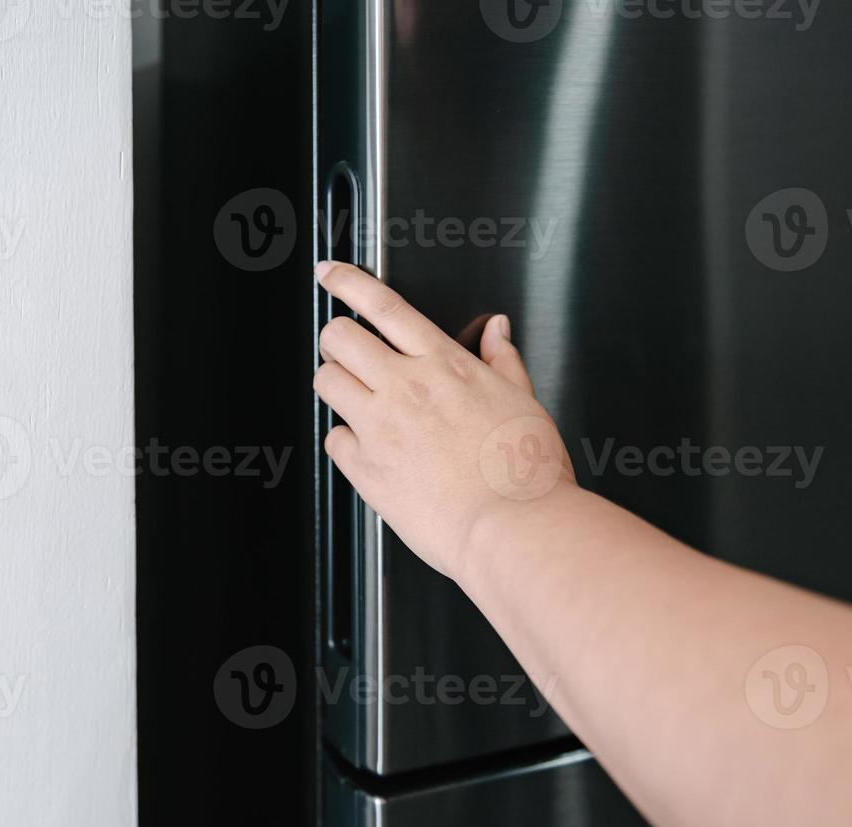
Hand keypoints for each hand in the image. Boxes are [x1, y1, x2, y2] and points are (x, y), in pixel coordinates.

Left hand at [313, 261, 575, 580]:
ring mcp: (380, 428)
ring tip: (353, 397)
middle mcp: (405, 389)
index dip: (347, 282)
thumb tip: (498, 331)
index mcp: (445, 365)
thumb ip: (503, 361)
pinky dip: (344, 440)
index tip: (330, 274)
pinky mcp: (366, 470)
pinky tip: (366, 448)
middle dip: (336, 338)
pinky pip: (332, 440)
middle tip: (345, 350)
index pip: (384, 306)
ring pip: (326, 382)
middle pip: (339, 338)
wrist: (513, 528)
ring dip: (334, 383)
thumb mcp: (525, 402)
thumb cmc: (526, 474)